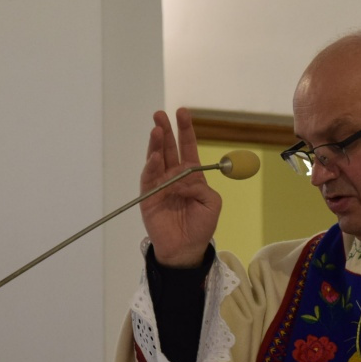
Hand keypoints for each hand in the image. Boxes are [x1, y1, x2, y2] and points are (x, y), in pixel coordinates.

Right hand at [139, 108, 221, 267]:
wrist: (186, 249)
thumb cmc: (201, 226)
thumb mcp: (211, 203)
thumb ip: (202, 186)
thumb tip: (186, 177)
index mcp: (191, 175)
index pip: (187, 147)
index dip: (185, 130)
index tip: (183, 112)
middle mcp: (174, 176)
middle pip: (169, 148)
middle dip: (166, 130)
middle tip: (161, 114)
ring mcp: (160, 185)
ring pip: (156, 159)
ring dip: (156, 144)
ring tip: (157, 129)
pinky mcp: (149, 196)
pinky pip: (149, 178)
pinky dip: (151, 166)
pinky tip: (155, 156)